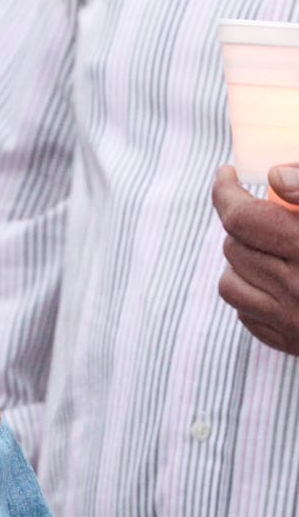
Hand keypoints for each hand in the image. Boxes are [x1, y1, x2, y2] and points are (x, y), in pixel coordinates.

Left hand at [212, 164, 298, 354]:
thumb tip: (274, 177)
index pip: (243, 218)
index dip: (225, 191)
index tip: (225, 174)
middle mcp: (298, 287)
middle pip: (233, 247)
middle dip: (242, 224)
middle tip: (264, 213)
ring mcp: (292, 321)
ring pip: (230, 282)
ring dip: (241, 260)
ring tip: (269, 248)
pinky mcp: (290, 342)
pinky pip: (245, 313)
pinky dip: (251, 292)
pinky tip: (276, 281)